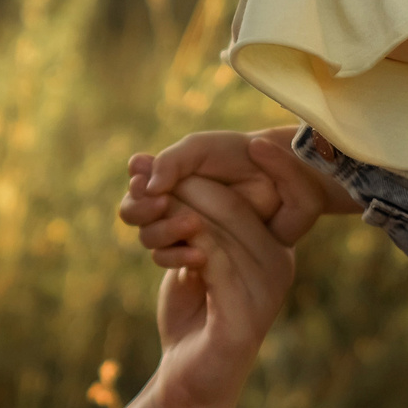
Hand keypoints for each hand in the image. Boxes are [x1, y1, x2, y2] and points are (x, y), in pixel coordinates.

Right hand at [120, 130, 334, 257]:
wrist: (275, 177)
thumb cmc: (238, 155)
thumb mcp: (200, 148)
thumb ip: (169, 162)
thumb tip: (146, 187)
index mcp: (166, 176)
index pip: (135, 186)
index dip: (137, 188)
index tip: (146, 184)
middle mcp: (169, 202)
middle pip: (132, 213)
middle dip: (142, 210)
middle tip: (163, 203)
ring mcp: (181, 228)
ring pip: (148, 238)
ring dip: (162, 231)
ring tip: (192, 223)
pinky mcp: (197, 251)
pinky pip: (170, 259)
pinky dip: (176, 255)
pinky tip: (198, 251)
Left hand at [140, 173, 294, 407]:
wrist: (190, 384)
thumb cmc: (191, 317)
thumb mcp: (190, 260)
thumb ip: (186, 221)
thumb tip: (149, 167)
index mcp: (274, 248)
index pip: (244, 195)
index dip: (202, 173)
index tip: (155, 158)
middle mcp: (279, 266)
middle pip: (232, 207)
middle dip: (183, 186)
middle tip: (139, 174)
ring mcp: (267, 291)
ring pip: (219, 230)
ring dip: (173, 211)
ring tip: (138, 200)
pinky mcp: (247, 315)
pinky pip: (216, 263)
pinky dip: (183, 244)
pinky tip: (157, 240)